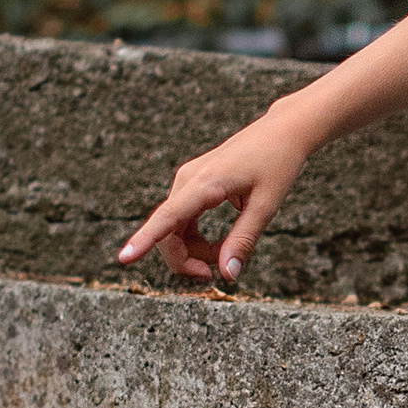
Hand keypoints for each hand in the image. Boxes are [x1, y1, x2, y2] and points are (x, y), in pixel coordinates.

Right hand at [116, 109, 306, 287]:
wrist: (282, 131)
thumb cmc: (278, 163)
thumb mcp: (266, 206)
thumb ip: (243, 241)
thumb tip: (227, 276)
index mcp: (206, 183)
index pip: (168, 218)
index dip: (145, 240)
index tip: (125, 258)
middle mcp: (188, 179)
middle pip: (167, 231)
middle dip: (184, 259)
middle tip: (214, 275)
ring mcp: (188, 180)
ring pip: (174, 228)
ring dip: (194, 251)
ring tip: (226, 255)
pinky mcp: (193, 184)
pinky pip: (183, 220)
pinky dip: (197, 238)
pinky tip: (220, 245)